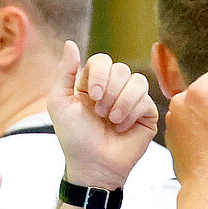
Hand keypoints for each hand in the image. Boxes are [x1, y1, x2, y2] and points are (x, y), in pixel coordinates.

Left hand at [48, 41, 158, 190]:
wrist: (92, 165)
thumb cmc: (74, 137)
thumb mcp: (60, 102)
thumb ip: (65, 72)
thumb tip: (70, 43)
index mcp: (93, 83)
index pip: (102, 60)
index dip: (99, 74)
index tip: (92, 96)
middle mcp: (114, 88)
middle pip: (121, 69)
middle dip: (110, 92)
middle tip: (100, 114)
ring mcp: (132, 100)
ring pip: (137, 81)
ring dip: (121, 102)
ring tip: (111, 120)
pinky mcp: (147, 114)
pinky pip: (146, 100)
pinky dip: (131, 114)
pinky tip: (122, 128)